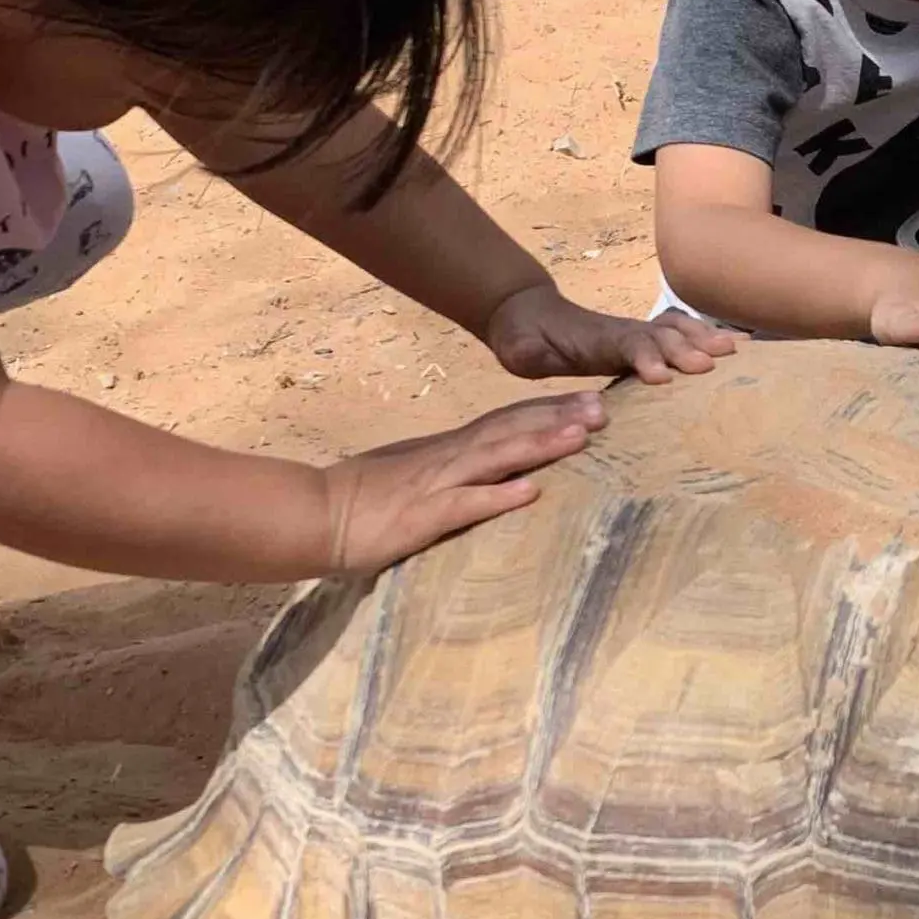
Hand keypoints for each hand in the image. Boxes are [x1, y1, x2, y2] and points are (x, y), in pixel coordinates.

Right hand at [320, 392, 603, 574]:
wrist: (314, 515)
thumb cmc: (363, 500)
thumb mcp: (416, 477)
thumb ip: (453, 473)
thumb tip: (496, 476)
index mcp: (448, 450)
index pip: (506, 422)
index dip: (548, 410)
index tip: (590, 400)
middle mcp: (449, 458)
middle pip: (511, 431)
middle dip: (558, 418)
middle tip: (604, 407)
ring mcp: (436, 485)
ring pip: (496, 458)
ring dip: (539, 446)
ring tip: (580, 436)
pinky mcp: (422, 517)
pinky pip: (464, 506)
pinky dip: (497, 497)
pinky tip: (530, 493)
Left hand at [485, 284, 735, 382]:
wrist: (527, 315)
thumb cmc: (525, 339)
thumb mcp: (518, 349)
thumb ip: (529, 353)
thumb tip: (535, 357)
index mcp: (593, 339)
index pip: (625, 344)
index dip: (645, 356)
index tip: (663, 375)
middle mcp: (621, 332)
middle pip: (659, 336)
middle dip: (685, 349)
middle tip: (710, 365)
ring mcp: (634, 333)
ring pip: (674, 331)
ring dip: (702, 339)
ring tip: (734, 350)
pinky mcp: (642, 341)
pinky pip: (678, 334)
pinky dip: (704, 336)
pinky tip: (731, 347)